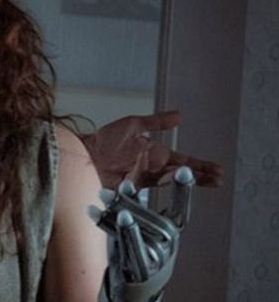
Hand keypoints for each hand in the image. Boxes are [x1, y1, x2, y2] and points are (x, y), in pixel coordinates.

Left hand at [81, 111, 222, 188]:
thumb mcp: (133, 125)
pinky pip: (148, 182)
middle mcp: (151, 168)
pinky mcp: (129, 185)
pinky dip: (159, 178)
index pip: (183, 161)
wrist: (83, 153)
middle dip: (200, 176)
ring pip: (169, 179)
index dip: (200, 166)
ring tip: (204, 179)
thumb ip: (156, 122)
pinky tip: (171, 175)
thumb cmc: (104, 140)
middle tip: (218, 179)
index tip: (218, 170)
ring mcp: (141, 178)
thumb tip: (179, 116)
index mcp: (155, 155)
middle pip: (181, 174)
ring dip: (186, 179)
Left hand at [90, 166, 192, 301]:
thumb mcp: (136, 241)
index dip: (183, 192)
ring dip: (124, 212)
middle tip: (121, 182)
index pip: (181, 213)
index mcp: (171, 241)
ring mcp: (156, 265)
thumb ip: (135, 216)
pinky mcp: (140, 276)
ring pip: (141, 233)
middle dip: (137, 200)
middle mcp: (168, 251)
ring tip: (112, 194)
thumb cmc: (131, 269)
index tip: (183, 169)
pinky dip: (121, 232)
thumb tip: (131, 187)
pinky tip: (111, 217)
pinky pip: (130, 250)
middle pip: (156, 220)